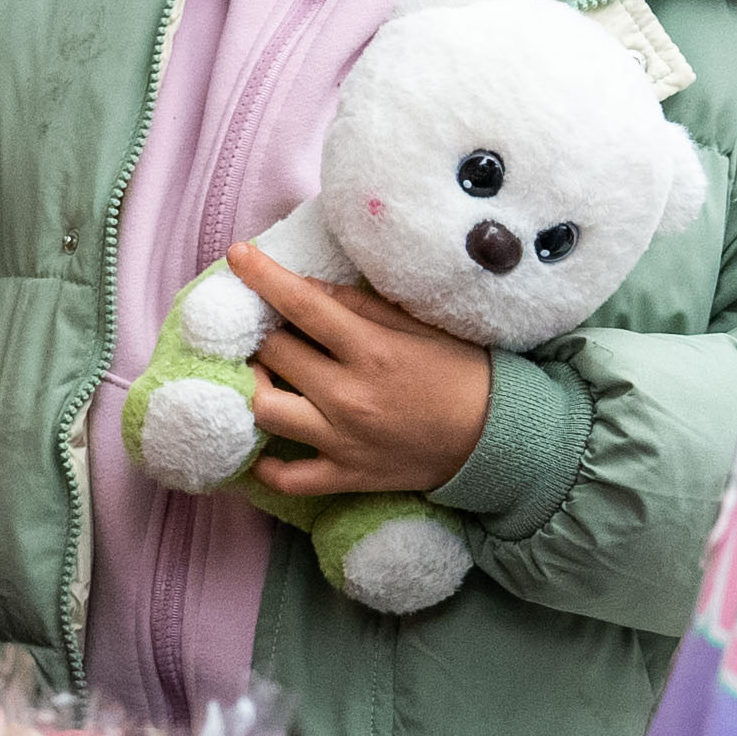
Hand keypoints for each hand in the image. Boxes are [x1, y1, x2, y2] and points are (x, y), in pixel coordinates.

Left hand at [230, 243, 492, 499]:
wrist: (498, 440)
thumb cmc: (463, 373)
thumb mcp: (419, 326)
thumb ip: (360, 305)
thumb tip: (306, 285)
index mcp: (371, 350)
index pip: (302, 305)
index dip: (263, 276)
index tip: (237, 256)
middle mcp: (349, 395)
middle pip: (274, 354)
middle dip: (261, 333)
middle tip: (264, 326)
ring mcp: (343, 440)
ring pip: (264, 411)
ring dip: (253, 387)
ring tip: (261, 375)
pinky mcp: (346, 476)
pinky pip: (288, 479)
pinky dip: (266, 466)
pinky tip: (264, 445)